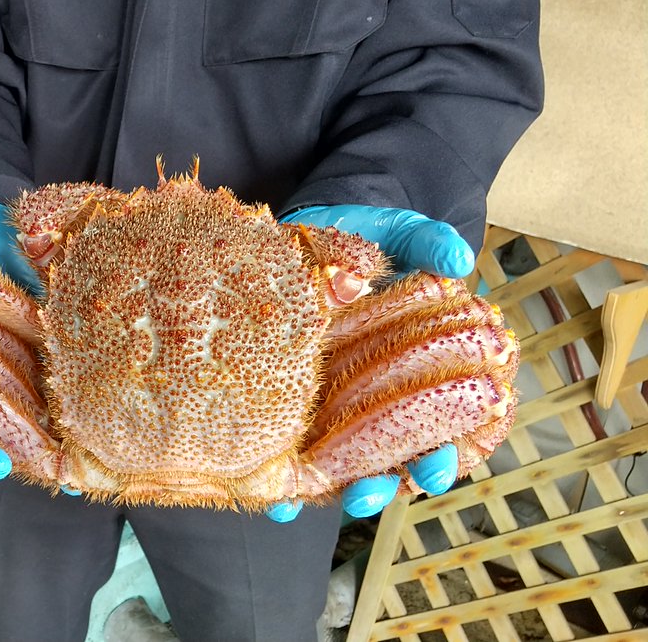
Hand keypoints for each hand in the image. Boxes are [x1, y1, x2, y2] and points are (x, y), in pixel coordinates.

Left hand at [264, 205, 471, 522]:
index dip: (451, 455)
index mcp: (424, 372)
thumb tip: (458, 258)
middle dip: (392, 484)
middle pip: (401, 464)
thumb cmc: (356, 241)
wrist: (298, 239)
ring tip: (343, 498)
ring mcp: (339, 414)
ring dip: (351, 493)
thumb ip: (426, 241)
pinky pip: (296, 467)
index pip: (454, 430)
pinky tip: (280, 504)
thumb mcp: (391, 234)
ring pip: (354, 474)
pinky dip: (290, 492)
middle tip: (378, 489)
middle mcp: (386, 402)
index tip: (435, 465)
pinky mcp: (296, 417)